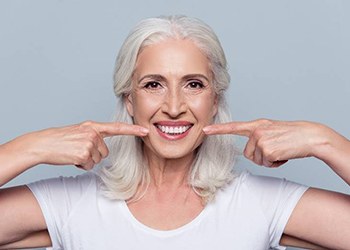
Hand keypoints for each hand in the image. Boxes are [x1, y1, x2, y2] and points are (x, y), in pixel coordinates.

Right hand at [26, 121, 148, 169]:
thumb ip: (94, 135)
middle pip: (105, 152)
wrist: (43, 144)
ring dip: (87, 160)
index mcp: (93, 126)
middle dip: (94, 154)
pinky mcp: (84, 154)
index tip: (146, 131)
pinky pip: (90, 166)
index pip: (117, 128)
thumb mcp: (79, 132)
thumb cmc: (60, 139)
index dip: (133, 130)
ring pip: (98, 159)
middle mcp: (93, 133)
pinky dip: (81, 165)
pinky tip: (71, 158)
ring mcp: (89, 143)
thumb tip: (103, 149)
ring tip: (73, 153)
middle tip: (78, 150)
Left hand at [203, 119, 328, 167]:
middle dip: (260, 156)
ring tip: (281, 150)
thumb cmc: (292, 135)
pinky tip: (284, 154)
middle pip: (247, 153)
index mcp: (257, 125)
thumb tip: (250, 151)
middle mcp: (257, 130)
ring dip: (269, 160)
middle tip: (275, 150)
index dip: (218, 130)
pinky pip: (266, 164)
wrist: (310, 136)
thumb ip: (259, 136)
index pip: (234, 127)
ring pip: (257, 160)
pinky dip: (276, 163)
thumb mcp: (272, 131)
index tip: (205, 130)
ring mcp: (261, 139)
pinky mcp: (267, 149)